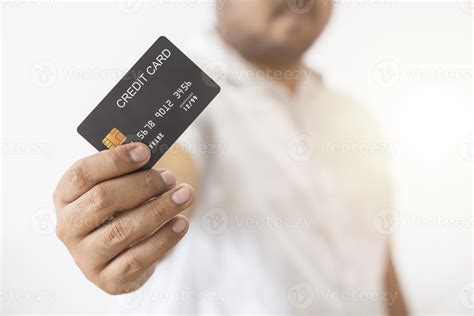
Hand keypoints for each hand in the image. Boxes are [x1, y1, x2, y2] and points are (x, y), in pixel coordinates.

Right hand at [53, 143, 193, 294]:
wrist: (121, 255)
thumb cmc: (120, 211)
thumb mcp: (116, 187)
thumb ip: (127, 171)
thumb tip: (150, 154)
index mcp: (65, 197)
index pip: (83, 174)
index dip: (115, 160)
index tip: (145, 152)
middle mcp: (69, 227)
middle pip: (102, 199)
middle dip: (142, 185)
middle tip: (170, 178)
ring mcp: (85, 257)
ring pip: (122, 230)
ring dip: (159, 209)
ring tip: (184, 196)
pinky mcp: (108, 279)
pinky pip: (138, 258)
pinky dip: (164, 238)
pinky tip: (181, 223)